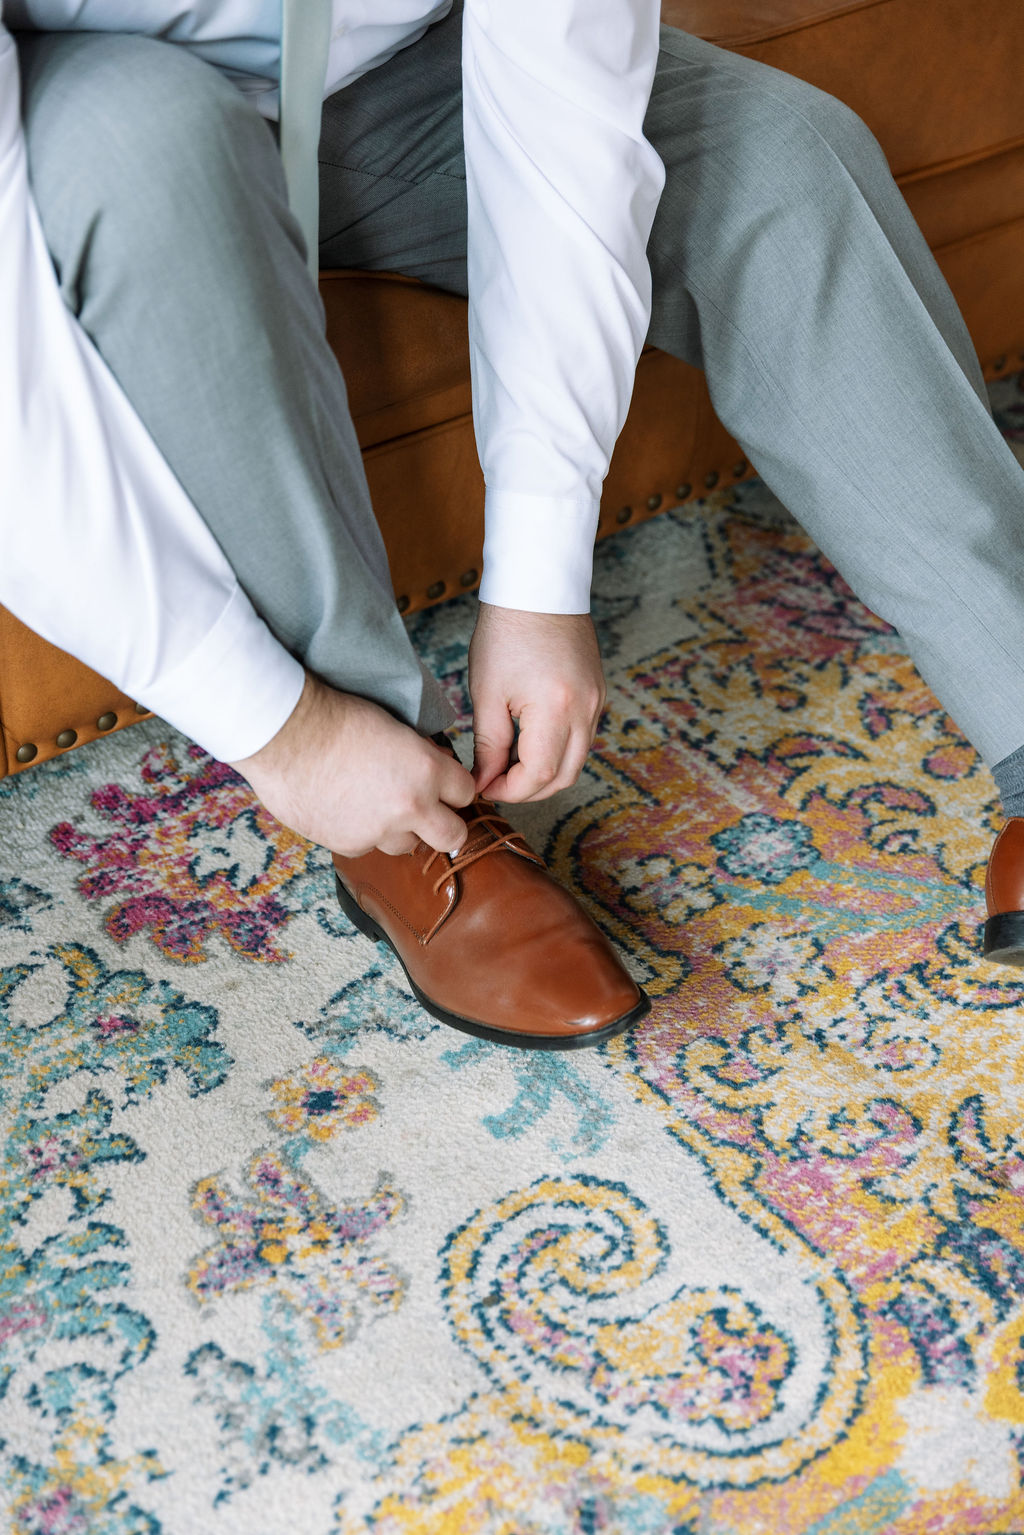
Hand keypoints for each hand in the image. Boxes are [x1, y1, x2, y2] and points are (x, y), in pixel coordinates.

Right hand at [229, 674, 474, 856]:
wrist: (285, 734)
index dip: (456, 790)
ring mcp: (379, 831)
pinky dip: (363, 833)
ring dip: (401, 831)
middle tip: (432, 815)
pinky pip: (369, 847)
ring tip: (377, 806)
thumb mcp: (395, 726)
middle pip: (453, 837)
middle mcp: (411, 807)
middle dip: (447, 826)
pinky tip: (345, 809)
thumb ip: (423, 756)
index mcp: (428, 771)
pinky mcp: (350, 845)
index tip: (446, 789)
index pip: (467, 793)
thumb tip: (439, 767)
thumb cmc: (336, 718)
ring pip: (408, 845)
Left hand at [468, 602, 605, 802]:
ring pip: (576, 760)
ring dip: (545, 773)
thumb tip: (484, 780)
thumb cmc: (506, 631)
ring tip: (509, 765)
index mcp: (555, 709)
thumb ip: (488, 744)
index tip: (483, 786)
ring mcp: (596, 701)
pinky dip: (558, 750)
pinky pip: (582, 737)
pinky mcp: (598, 693)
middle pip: (563, 776)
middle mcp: (585, 710)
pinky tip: (530, 743)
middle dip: (528, 790)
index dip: (509, 791)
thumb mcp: (488, 692)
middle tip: (496, 784)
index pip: (538, 775)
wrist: (538, 587)